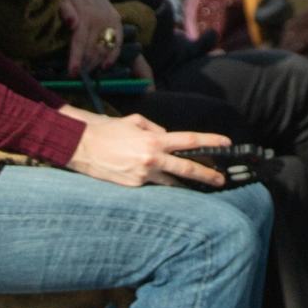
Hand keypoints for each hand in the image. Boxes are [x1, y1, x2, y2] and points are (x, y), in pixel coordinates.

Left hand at [58, 0, 124, 75]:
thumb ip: (66, 11)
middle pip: (92, 48)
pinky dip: (113, 56)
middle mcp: (100, 20)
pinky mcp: (117, 22)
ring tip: (87, 73)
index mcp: (85, 16)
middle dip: (85, 65)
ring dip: (96, 63)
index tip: (72, 73)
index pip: (80, 42)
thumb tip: (71, 23)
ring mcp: (111, 21)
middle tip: (77, 77)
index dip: (76, 59)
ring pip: (104, 48)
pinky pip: (118, 42)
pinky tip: (106, 66)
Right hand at [65, 112, 231, 188]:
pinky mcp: (133, 186)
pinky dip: (157, 181)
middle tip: (221, 180)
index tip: (227, 143)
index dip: (210, 141)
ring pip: (171, 181)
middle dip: (207, 175)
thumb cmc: (107, 130)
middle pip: (187, 168)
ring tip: (198, 186)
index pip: (189, 140)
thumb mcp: (135, 122)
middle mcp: (151, 159)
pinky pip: (152, 184)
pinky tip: (160, 180)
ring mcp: (143, 175)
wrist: (80, 145)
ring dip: (184, 183)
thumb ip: (156, 129)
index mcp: (154, 140)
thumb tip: (168, 137)